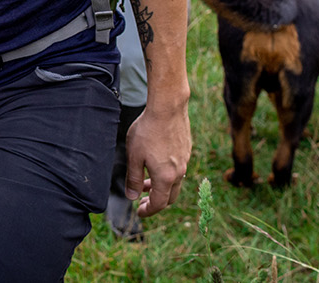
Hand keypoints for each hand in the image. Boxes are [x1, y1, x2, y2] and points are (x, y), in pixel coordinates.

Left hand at [124, 98, 191, 216]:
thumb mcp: (134, 156)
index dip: (148, 211)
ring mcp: (185, 161)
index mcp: (166, 178)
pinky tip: (155, 163)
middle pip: (169, 196)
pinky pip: (178, 169)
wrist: (168, 108)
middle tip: (142, 200)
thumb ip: (132, 178)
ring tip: (144, 180)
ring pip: (174, 182)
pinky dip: (166, 174)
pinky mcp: (187, 150)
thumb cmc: (148, 131)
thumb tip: (131, 197)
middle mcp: (179, 172)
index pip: (159, 204)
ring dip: (159, 186)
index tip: (139, 212)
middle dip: (155, 201)